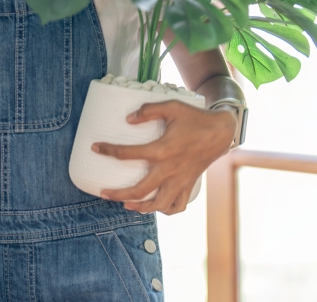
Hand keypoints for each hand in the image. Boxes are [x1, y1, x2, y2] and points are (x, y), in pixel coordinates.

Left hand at [92, 100, 235, 214]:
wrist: (221, 131)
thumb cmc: (194, 118)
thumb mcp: (171, 107)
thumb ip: (148, 110)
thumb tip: (128, 119)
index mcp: (163, 150)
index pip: (129, 154)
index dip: (109, 150)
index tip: (95, 148)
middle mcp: (170, 170)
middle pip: (140, 190)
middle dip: (119, 194)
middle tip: (103, 193)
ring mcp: (180, 181)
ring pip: (159, 204)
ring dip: (141, 208)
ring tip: (126, 205)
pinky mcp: (189, 185)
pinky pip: (178, 206)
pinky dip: (165, 210)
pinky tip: (155, 206)